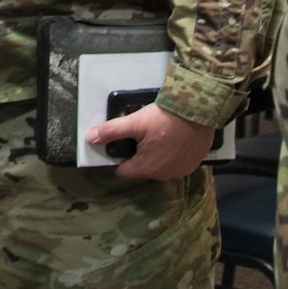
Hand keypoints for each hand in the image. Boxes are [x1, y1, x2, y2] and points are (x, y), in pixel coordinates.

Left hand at [86, 104, 217, 180]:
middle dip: (138, 156)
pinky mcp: (192, 165)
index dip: (119, 158)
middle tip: (142, 136)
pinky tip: (172, 141)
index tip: (123, 144)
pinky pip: (175, 164)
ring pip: (158, 167)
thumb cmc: (164, 118)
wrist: (198, 113)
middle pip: (141, 169)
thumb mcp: (134, 123)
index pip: (123, 171)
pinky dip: (171, 156)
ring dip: (155, 156)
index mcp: (145, 168)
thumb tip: (90, 138)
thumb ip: (111, 131)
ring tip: (157, 136)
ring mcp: (179, 172)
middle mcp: (163, 176)